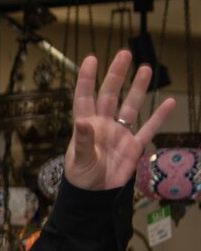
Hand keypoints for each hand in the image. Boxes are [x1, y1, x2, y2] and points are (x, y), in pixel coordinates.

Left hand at [63, 49, 176, 191]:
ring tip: (145, 68)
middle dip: (117, 75)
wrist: (95, 196)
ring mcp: (120, 134)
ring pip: (131, 106)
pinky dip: (159, 117)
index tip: (92, 59)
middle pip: (110, 95)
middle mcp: (103, 125)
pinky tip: (169, 101)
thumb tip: (82, 121)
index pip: (85, 98)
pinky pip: (148, 129)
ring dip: (138, 88)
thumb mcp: (79, 161)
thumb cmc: (81, 178)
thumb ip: (84, 141)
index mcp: (86, 126)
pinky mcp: (134, 146)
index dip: (87, 79)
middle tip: (125, 54)